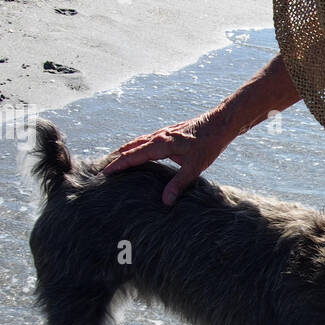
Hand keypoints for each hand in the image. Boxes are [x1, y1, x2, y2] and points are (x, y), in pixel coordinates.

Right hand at [101, 115, 233, 205]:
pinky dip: (137, 146)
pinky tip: (139, 151)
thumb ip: (178, 184)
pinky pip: (147, 140)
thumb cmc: (209, 144)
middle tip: (104, 169)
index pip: (133, 156)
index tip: (105, 173)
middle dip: (117, 158)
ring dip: (126, 151)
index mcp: (160, 144)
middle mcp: (158, 137)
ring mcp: (163, 133)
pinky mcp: (169, 133)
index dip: (118, 165)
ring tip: (115, 161)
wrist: (220, 123)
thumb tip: (165, 201)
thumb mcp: (194, 167)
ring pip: (138, 142)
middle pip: (131, 148)